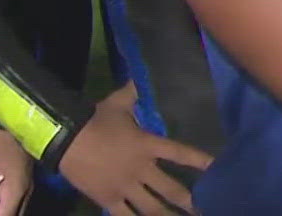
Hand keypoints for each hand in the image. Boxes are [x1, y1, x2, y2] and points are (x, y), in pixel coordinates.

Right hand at [57, 83, 212, 214]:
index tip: (215, 168)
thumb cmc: (94, 120)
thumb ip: (132, 93)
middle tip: (202, 209)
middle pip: (171, 189)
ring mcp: (126, 187)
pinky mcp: (108, 199)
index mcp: (148, 145)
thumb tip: (138, 79)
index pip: (180, 153)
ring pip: (152, 208)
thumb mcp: (117, 103)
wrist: (66, 138)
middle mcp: (142, 169)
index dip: (199, 161)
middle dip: (188, 201)